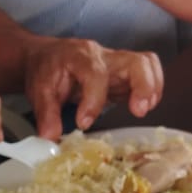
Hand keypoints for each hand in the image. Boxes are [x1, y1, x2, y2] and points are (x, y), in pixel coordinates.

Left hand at [21, 37, 163, 139]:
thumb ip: (46, 113)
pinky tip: (143, 106)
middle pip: (135, 61)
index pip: (96, 74)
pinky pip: (148, 73)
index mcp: (81, 57)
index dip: (93, 100)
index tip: (83, 123)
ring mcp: (117, 63)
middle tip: (139, 111)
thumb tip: (51, 137)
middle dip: (143, 86)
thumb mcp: (39, 90)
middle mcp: (104, 56)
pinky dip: (152, 89)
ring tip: (143, 109)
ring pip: (147, 64)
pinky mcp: (125, 73)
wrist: (47, 55)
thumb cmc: (46, 70)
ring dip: (152, 88)